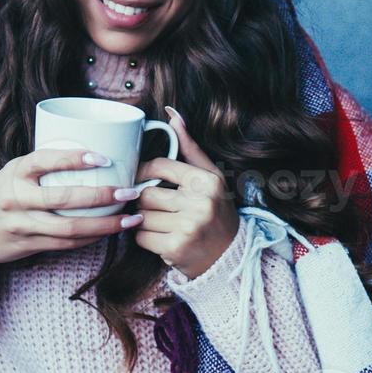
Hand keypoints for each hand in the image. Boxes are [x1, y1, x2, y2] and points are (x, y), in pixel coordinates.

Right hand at [0, 144, 143, 271]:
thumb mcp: (13, 173)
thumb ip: (42, 167)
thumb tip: (90, 155)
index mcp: (15, 173)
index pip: (45, 160)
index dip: (74, 158)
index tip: (103, 157)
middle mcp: (17, 198)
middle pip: (64, 200)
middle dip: (102, 196)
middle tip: (129, 192)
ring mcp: (22, 225)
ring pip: (70, 228)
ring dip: (105, 225)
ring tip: (130, 218)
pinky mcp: (28, 245)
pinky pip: (66, 244)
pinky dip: (91, 238)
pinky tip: (109, 232)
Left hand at [132, 106, 239, 279]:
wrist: (230, 257)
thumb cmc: (216, 212)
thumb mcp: (210, 177)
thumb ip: (190, 147)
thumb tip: (173, 115)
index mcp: (206, 181)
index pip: (159, 166)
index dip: (145, 171)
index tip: (144, 178)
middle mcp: (200, 203)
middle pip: (147, 193)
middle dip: (146, 201)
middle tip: (158, 207)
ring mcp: (188, 226)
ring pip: (142, 216)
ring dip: (144, 221)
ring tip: (162, 223)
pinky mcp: (176, 248)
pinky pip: (141, 237)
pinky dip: (145, 238)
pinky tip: (161, 238)